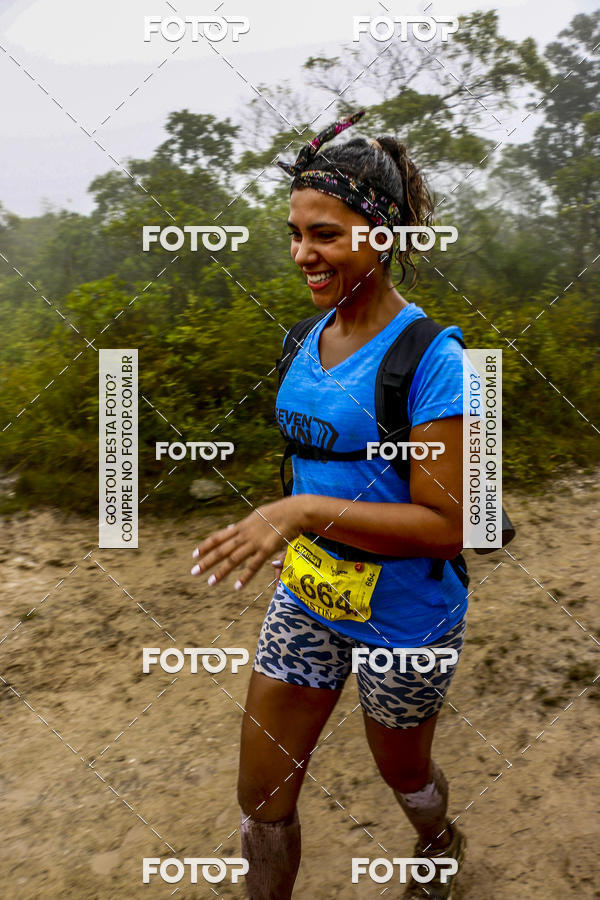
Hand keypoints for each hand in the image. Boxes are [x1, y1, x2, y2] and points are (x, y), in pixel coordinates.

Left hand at [191, 495, 306, 589]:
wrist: (294, 511)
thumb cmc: (279, 512)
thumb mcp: (257, 515)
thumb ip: (244, 525)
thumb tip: (232, 528)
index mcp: (242, 526)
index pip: (218, 537)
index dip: (205, 546)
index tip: (194, 554)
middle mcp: (244, 535)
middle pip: (221, 549)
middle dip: (206, 561)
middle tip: (194, 572)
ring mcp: (254, 542)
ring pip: (233, 559)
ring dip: (221, 572)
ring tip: (211, 583)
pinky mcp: (266, 550)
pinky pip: (253, 565)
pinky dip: (245, 577)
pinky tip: (237, 586)